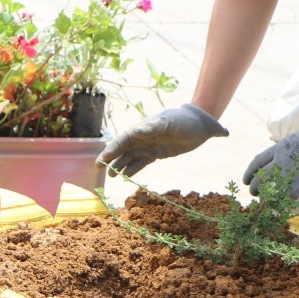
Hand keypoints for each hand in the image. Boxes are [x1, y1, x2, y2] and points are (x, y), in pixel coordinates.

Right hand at [100, 104, 227, 176]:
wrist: (200, 125)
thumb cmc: (184, 120)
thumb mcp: (170, 122)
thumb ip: (153, 127)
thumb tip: (136, 132)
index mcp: (143, 127)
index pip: (124, 138)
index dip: (113, 148)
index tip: (104, 158)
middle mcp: (143, 137)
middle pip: (123, 148)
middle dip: (110, 157)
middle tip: (98, 167)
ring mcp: (149, 146)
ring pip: (130, 157)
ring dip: (120, 165)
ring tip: (111, 175)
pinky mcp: (156, 154)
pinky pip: (141, 163)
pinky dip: (133, 169)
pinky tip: (125, 176)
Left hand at [243, 125, 298, 196]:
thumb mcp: (292, 139)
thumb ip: (282, 149)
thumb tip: (274, 156)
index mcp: (277, 148)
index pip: (257, 162)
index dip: (249, 173)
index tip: (246, 180)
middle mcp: (280, 160)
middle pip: (260, 178)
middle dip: (254, 187)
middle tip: (254, 192)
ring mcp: (290, 172)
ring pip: (271, 188)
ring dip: (265, 197)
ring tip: (264, 200)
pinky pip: (286, 196)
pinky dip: (281, 202)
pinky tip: (279, 204)